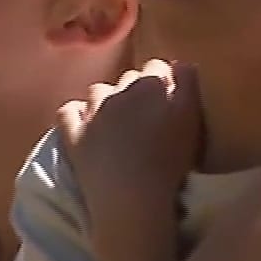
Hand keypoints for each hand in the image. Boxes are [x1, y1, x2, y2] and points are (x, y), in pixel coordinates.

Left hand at [60, 59, 200, 228]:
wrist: (133, 197)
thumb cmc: (171, 160)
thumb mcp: (192, 117)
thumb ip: (188, 83)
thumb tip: (181, 64)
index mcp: (150, 83)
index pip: (159, 67)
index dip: (166, 81)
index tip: (172, 100)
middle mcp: (118, 90)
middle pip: (131, 78)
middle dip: (139, 90)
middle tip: (150, 117)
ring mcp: (93, 111)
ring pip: (100, 91)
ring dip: (109, 100)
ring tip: (120, 123)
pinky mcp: (74, 134)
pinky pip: (68, 112)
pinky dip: (76, 114)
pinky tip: (85, 123)